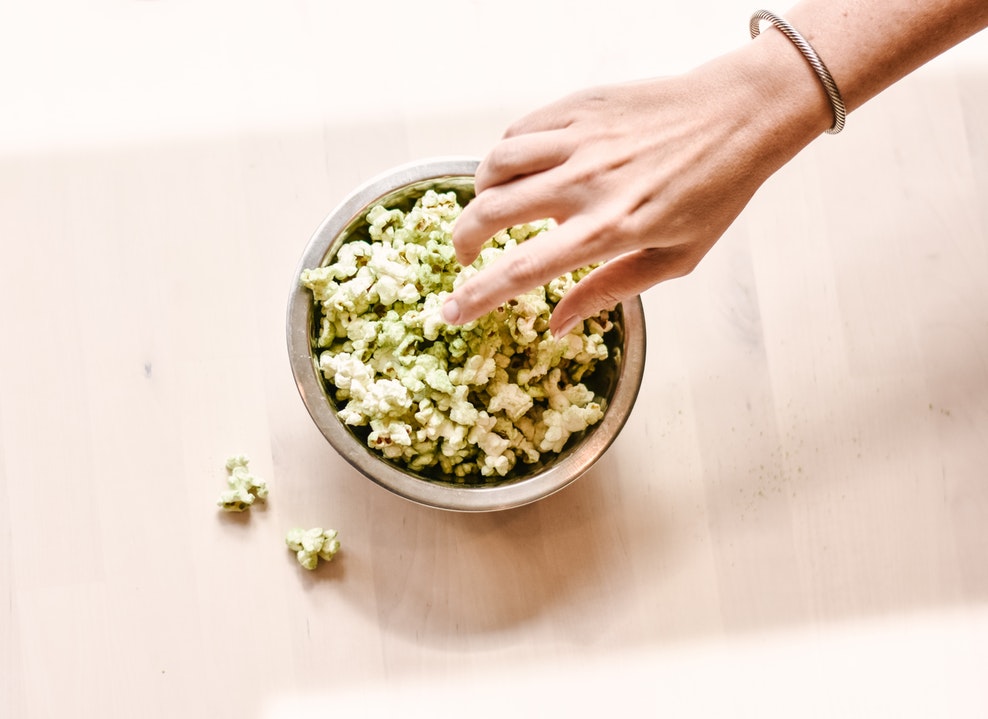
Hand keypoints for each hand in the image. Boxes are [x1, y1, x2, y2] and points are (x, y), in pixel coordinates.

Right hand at [442, 44, 824, 335]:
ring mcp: (580, 139)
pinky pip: (519, 129)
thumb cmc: (715, 191)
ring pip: (495, 164)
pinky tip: (518, 168)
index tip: (450, 312)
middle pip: (490, 211)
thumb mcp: (676, 259)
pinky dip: (505, 154)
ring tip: (491, 208)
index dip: (477, 295)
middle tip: (467, 255)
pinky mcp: (580, 106)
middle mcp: (586, 183)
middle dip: (463, 239)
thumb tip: (557, 323)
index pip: (523, 269)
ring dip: (480, 194)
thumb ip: (610, 291)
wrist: (741, 114)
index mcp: (610, 229)